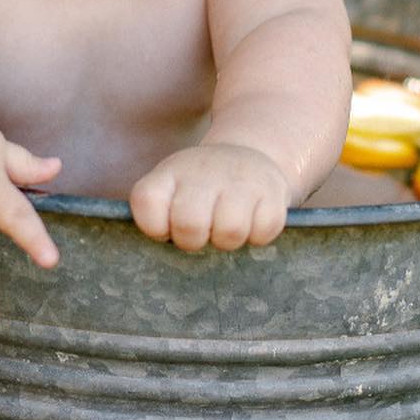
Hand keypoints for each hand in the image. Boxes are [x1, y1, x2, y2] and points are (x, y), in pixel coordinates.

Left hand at [130, 144, 291, 251]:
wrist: (244, 158)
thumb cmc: (197, 191)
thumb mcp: (169, 191)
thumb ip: (156, 219)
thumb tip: (157, 262)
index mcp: (169, 174)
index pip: (147, 203)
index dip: (156, 228)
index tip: (167, 228)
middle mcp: (202, 171)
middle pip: (189, 224)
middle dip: (193, 241)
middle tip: (201, 234)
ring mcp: (240, 178)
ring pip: (231, 231)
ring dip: (228, 241)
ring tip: (225, 229)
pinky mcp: (272, 189)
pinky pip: (264, 231)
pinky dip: (258, 236)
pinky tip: (251, 221)